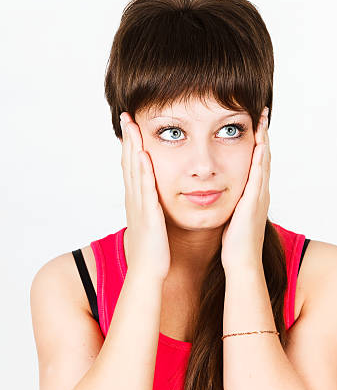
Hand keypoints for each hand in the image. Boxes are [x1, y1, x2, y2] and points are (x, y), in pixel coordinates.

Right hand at [120, 112, 170, 280]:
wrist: (148, 274)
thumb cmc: (153, 253)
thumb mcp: (152, 226)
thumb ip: (153, 212)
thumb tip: (157, 205)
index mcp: (138, 202)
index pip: (133, 169)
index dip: (131, 147)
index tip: (132, 126)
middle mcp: (135, 200)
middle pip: (129, 164)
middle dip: (128, 139)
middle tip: (126, 116)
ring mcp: (140, 206)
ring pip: (135, 171)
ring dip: (133, 147)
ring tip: (132, 125)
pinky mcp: (148, 215)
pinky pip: (145, 188)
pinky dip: (143, 170)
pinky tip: (142, 154)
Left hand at [221, 107, 270, 272]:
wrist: (242, 263)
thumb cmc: (234, 244)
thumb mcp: (233, 217)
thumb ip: (232, 203)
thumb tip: (220, 193)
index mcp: (254, 195)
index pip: (256, 162)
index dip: (257, 142)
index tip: (254, 123)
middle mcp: (260, 193)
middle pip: (264, 157)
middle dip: (263, 134)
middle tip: (262, 113)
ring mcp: (259, 197)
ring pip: (263, 163)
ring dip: (264, 141)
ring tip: (262, 120)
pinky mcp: (254, 204)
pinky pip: (257, 177)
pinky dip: (259, 160)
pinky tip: (258, 145)